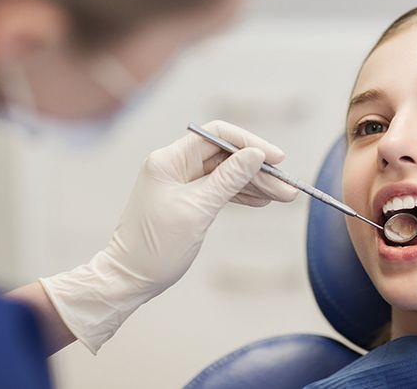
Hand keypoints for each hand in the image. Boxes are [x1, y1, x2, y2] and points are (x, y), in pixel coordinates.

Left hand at [39, 121, 297, 352]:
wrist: (129, 279)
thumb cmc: (156, 246)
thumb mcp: (197, 210)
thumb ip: (229, 179)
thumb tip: (256, 154)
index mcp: (170, 160)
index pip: (217, 135)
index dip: (249, 143)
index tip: (276, 158)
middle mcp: (175, 165)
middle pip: (226, 157)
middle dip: (258, 171)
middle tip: (287, 187)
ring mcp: (181, 182)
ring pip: (227, 175)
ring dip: (255, 185)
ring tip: (284, 196)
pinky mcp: (187, 199)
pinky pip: (220, 190)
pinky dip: (241, 195)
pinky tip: (263, 201)